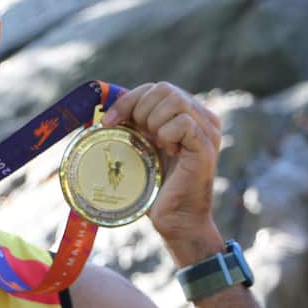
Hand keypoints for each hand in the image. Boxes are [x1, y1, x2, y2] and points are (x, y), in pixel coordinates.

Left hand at [100, 82, 222, 256]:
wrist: (175, 219)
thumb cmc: (156, 188)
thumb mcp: (141, 150)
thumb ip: (132, 128)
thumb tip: (99, 113)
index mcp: (187, 115)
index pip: (156, 88)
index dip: (128, 100)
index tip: (109, 122)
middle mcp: (202, 118)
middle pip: (164, 89)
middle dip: (141, 110)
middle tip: (140, 137)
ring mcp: (207, 131)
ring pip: (175, 101)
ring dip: (154, 121)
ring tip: (156, 144)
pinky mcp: (206, 146)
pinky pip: (183, 123)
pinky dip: (167, 135)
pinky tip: (168, 152)